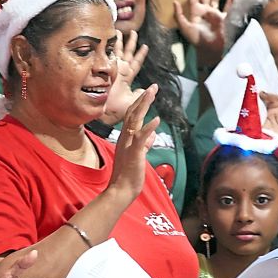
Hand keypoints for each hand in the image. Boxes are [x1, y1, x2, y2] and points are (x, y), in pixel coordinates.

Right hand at [101, 30, 148, 124]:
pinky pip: (109, 55)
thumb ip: (141, 94)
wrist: (103, 113)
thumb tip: (149, 88)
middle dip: (130, 43)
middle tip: (133, 32)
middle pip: (127, 53)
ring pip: (117, 51)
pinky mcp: (105, 69)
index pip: (136, 63)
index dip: (140, 54)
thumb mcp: (134, 102)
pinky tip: (110, 37)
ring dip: (119, 41)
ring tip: (119, 31)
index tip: (145, 46)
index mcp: (127, 77)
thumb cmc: (118, 110)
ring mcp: (111, 69)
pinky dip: (110, 46)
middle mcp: (120, 71)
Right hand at [106, 84, 160, 202]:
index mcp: (126, 138)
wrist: (121, 190)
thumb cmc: (129, 175)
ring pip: (135, 120)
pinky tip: (156, 119)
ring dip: (144, 106)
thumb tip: (151, 136)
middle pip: (133, 113)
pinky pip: (141, 138)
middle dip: (143, 98)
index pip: (132, 116)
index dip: (140, 103)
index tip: (148, 91)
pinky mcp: (134, 153)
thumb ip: (144, 145)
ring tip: (151, 93)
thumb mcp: (138, 157)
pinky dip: (148, 128)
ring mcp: (128, 145)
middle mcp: (125, 138)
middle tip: (152, 86)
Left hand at [173, 0, 225, 67]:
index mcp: (195, 12)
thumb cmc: (197, 40)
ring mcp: (215, 14)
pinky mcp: (225, 18)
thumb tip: (175, 1)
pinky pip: (228, 7)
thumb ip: (179, 15)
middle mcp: (205, 12)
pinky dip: (230, 2)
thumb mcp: (185, 28)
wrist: (211, 49)